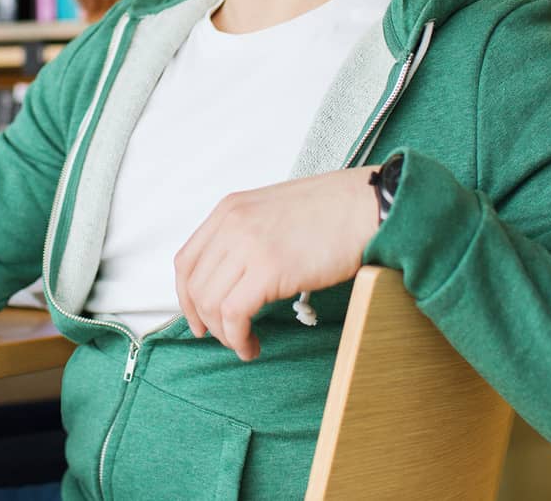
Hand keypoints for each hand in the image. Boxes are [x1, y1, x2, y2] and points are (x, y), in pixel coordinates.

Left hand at [174, 167, 378, 361]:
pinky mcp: (269, 269)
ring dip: (224, 334)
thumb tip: (233, 279)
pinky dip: (238, 338)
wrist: (364, 204)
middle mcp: (231, 224)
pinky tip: (252, 345)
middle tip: (224, 338)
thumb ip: (246, 236)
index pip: (186, 261)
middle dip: (205, 321)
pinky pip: (234, 314)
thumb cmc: (331, 212)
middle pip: (195, 286)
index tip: (199, 319)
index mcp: (229, 209)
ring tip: (244, 344)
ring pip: (211, 303)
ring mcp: (248, 245)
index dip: (186, 298)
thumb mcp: (272, 212)